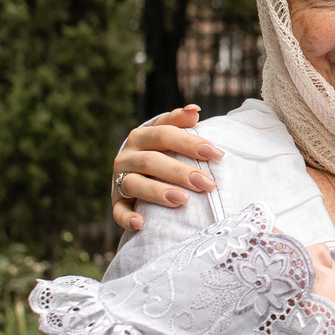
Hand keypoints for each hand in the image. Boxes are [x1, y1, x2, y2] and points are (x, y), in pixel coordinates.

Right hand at [112, 105, 221, 230]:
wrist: (134, 175)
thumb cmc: (161, 153)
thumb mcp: (169, 137)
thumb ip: (180, 124)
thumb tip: (194, 110)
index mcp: (142, 136)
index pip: (165, 134)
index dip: (190, 143)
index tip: (217, 154)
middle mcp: (128, 156)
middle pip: (152, 160)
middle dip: (181, 172)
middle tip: (207, 183)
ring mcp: (120, 179)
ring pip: (135, 184)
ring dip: (158, 192)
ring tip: (183, 200)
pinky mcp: (117, 202)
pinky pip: (118, 211)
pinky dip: (127, 218)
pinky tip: (141, 224)